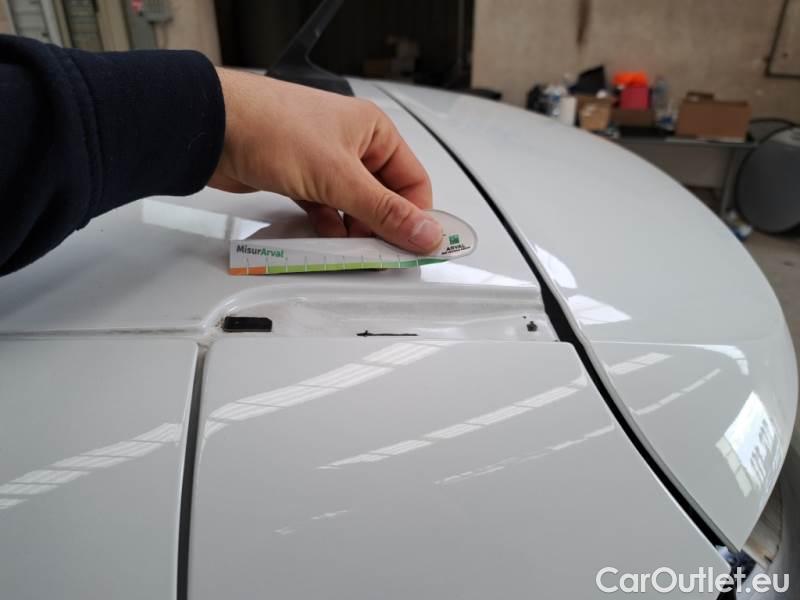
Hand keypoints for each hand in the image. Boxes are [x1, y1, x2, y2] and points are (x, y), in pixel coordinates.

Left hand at [209, 68, 442, 252]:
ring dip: (353, 231)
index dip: (416, 216)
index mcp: (374, 131)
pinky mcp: (299, 177)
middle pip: (383, 197)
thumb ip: (384, 211)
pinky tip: (325, 240)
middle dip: (381, 227)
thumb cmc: (272, 129)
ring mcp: (324, 161)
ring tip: (350, 252)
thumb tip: (427, 233)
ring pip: (353, 206)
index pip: (412, 182)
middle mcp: (352, 144)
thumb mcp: (339, 177)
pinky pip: (325, 208)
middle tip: (380, 256)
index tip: (416, 248)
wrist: (211, 128)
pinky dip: (327, 226)